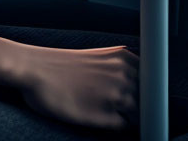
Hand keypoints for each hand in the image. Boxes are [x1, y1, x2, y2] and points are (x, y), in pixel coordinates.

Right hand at [14, 44, 138, 129]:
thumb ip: (119, 68)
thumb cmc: (59, 66)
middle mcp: (125, 74)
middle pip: (149, 98)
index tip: (146, 98)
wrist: (33, 70)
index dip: (150, 91)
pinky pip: (124, 128)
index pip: (153, 79)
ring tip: (113, 115)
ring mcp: (117, 96)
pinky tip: (105, 122)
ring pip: (139, 115)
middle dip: (143, 105)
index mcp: (124, 57)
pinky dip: (120, 129)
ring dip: (132, 118)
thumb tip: (138, 87)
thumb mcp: (98, 57)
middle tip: (127, 110)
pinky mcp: (104, 117)